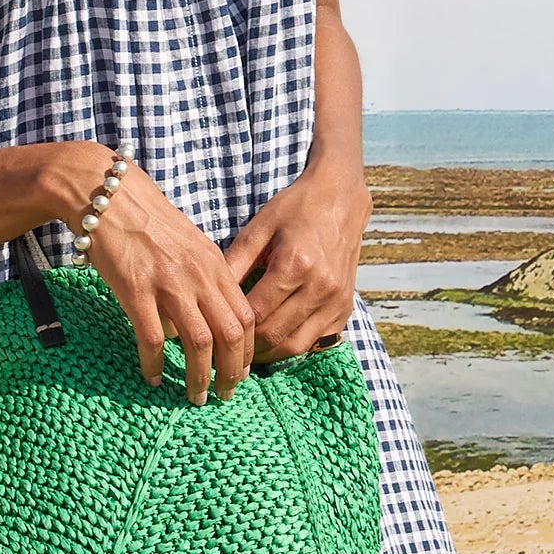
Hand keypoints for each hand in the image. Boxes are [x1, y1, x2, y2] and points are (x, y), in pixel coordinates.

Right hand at [44, 142, 254, 404]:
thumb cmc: (149, 220)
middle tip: (224, 395)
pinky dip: (155, 364)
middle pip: (231, 335)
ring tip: (195, 396)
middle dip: (231, 372)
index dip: (248, 350)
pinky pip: (152, 339)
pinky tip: (153, 377)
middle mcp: (199, 276)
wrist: (110, 196)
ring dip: (200, 377)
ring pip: (199, 343)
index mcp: (215, 264)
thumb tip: (207, 318)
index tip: (241, 372)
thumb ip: (205, 278)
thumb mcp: (190, 244)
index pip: (246, 315)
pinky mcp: (136, 290)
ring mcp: (169, 284)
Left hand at [222, 162, 370, 364]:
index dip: (231, 328)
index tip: (212, 333)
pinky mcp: (345, 309)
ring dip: (268, 354)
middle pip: (274, 335)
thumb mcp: (259, 228)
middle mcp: (320, 287)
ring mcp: (336, 302)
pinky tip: (272, 340)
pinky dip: (291, 346)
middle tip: (223, 350)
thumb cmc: (295, 209)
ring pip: (295, 346)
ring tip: (244, 352)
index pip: (255, 313)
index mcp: (295, 265)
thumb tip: (208, 295)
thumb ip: (234, 262)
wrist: (340, 199)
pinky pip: (314, 341)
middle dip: (246, 348)